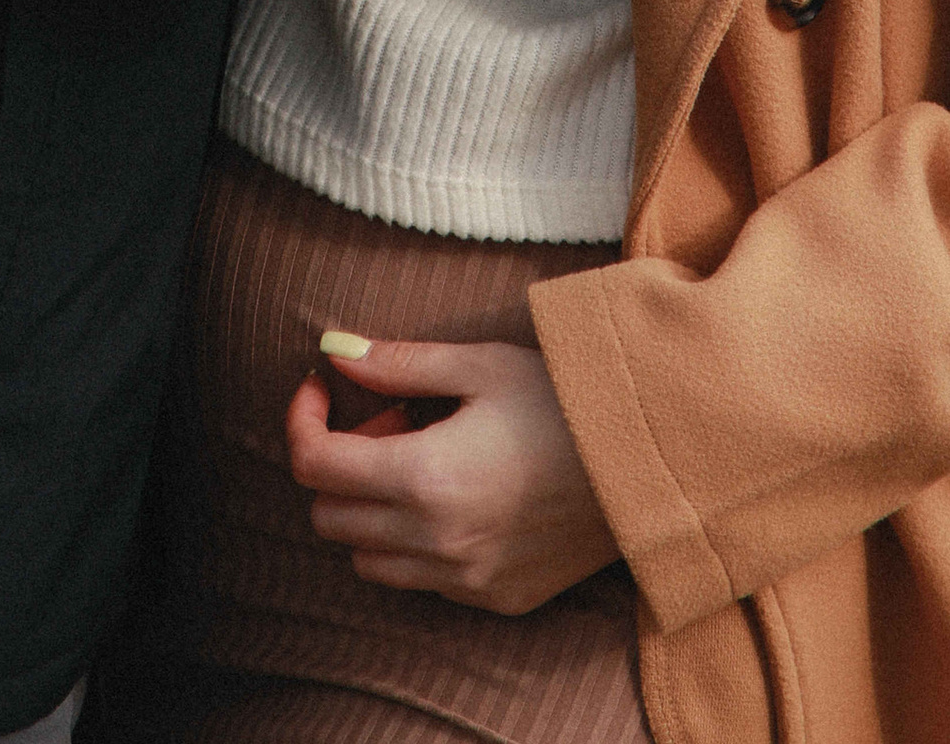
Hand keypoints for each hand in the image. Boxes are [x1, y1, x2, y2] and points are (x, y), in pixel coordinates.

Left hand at [285, 338, 619, 615]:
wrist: (647, 465)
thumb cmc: (563, 401)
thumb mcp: (480, 364)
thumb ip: (398, 362)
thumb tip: (334, 352)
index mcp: (425, 475)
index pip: (315, 466)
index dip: (303, 420)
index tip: (321, 390)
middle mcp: (436, 540)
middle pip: (330, 517)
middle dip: (339, 464)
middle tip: (391, 420)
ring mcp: (465, 578)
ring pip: (367, 560)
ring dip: (371, 512)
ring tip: (422, 461)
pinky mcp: (494, 598)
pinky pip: (421, 583)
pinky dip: (414, 545)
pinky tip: (459, 499)